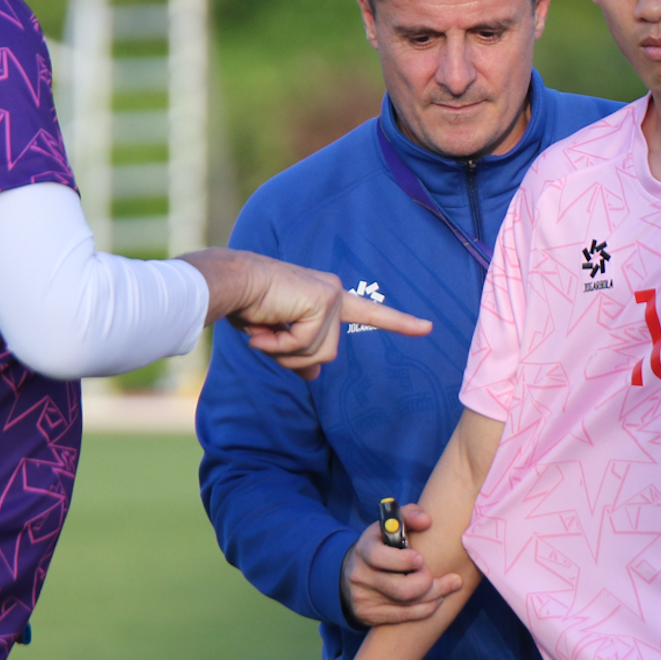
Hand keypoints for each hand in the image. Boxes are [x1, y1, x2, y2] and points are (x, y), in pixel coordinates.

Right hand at [181, 249, 430, 378]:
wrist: (232, 284)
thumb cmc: (250, 306)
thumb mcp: (277, 337)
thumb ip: (299, 353)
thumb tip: (316, 375)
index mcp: (329, 298)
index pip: (371, 313)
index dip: (399, 323)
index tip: (428, 328)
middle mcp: (337, 294)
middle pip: (328, 353)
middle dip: (292, 355)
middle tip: (267, 335)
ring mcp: (333, 296)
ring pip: (319, 353)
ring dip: (285, 351)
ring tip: (266, 329)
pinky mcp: (324, 301)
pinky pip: (305, 345)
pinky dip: (280, 344)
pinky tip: (268, 325)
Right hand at [341, 505, 463, 625]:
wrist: (355, 571)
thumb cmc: (385, 543)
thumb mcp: (392, 524)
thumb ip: (410, 515)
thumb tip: (427, 521)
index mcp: (365, 548)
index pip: (378, 556)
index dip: (402, 560)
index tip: (420, 558)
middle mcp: (359, 574)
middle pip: (400, 588)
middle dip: (427, 582)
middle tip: (439, 574)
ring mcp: (362, 597)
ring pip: (405, 604)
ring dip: (434, 595)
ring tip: (450, 585)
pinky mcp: (368, 615)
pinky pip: (403, 617)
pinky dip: (425, 609)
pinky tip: (438, 600)